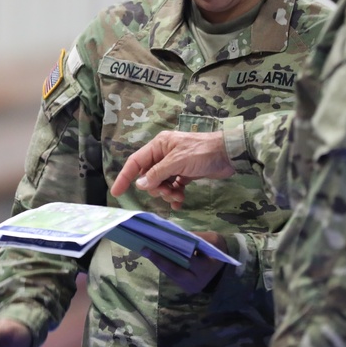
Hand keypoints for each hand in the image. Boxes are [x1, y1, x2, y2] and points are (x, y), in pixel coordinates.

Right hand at [111, 131, 235, 208]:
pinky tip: (181, 200)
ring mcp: (174, 164)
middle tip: (168, 192)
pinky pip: (172, 186)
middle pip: (149, 176)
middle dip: (156, 188)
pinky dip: (175, 194)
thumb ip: (157, 173)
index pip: (136, 162)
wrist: (228, 154)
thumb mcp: (177, 161)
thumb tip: (140, 185)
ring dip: (167, 193)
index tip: (116, 192)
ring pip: (161, 183)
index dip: (125, 177)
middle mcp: (163, 154)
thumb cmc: (202, 152)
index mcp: (159, 146)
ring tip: (178, 196)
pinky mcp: (185, 173)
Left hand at [142, 231, 228, 293]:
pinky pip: (172, 275)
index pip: (187, 261)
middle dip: (159, 260)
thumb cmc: (217, 247)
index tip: (156, 244)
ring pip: (171, 274)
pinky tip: (155, 255)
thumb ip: (195, 238)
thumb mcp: (211, 238)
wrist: (224, 261)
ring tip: (146, 250)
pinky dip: (164, 265)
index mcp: (205, 268)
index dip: (171, 253)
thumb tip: (174, 235)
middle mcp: (197, 281)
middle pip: (174, 271)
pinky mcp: (185, 285)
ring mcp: (191, 286)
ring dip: (159, 262)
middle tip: (145, 249)